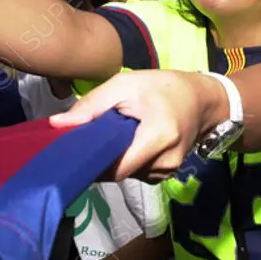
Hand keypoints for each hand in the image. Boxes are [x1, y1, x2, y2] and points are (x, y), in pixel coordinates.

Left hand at [49, 70, 224, 180]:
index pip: (116, 168)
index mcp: (158, 137)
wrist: (203, 99)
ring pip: (128, 174)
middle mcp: (166, 162)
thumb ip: (92, 105)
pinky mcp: (168, 174)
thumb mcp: (125, 85)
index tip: (76, 150)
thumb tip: (57, 125)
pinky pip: (139, 173)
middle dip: (103, 158)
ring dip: (117, 159)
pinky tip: (130, 143)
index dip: (93, 162)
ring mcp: (169, 171)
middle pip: (120, 172)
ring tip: (116, 136)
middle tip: (93, 137)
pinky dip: (129, 161)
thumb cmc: (163, 87)